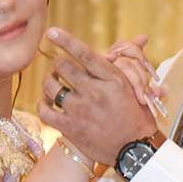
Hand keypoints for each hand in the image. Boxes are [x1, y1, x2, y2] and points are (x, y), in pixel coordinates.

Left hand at [38, 27, 157, 166]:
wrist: (135, 149)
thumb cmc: (136, 116)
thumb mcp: (134, 87)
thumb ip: (123, 65)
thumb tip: (140, 37)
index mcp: (112, 79)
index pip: (85, 54)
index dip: (66, 41)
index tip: (51, 32)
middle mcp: (95, 92)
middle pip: (63, 67)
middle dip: (58, 64)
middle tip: (59, 68)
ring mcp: (81, 110)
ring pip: (51, 87)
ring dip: (49, 82)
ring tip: (53, 84)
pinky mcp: (71, 128)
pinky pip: (45, 111)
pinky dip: (42, 105)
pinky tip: (46, 104)